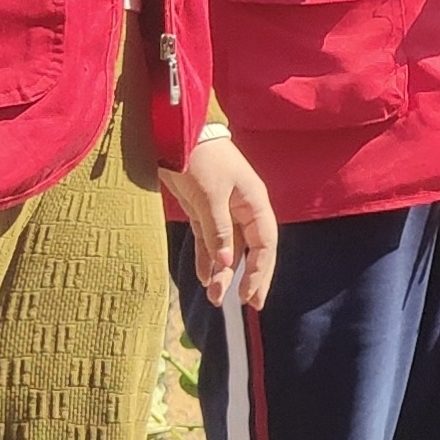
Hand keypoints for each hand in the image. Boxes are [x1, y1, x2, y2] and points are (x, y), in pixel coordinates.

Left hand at [163, 131, 280, 310]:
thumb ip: (219, 230)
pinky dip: (206, 260)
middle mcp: (242, 210)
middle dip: (249, 278)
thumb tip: (225, 263)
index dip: (260, 271)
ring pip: (228, 249)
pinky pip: (209, 242)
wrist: (175, 133)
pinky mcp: (202, 211)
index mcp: (254, 203)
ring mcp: (222, 212)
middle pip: (252, 250)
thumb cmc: (200, 159)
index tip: (250, 296)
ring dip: (223, 273)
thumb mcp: (210, 195)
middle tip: (248, 305)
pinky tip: (204, 279)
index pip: (265, 243)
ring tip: (215, 299)